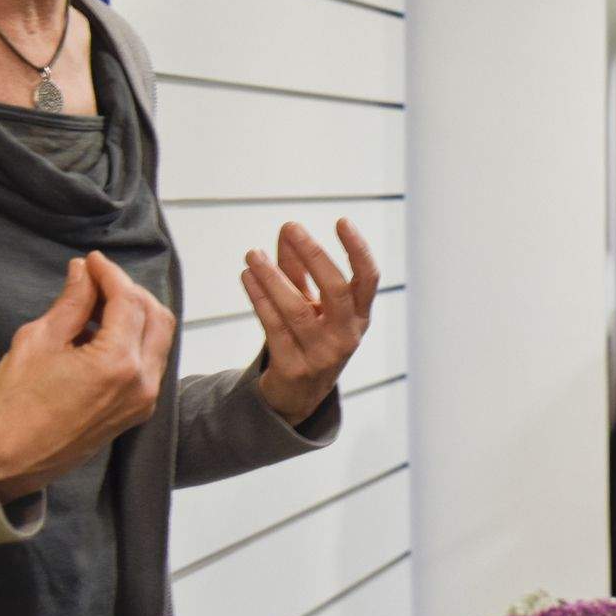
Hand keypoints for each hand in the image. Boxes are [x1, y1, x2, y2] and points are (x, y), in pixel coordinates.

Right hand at [0, 253, 173, 501]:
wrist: (8, 460)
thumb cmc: (14, 406)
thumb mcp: (38, 341)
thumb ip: (70, 303)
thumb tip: (83, 274)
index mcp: (118, 364)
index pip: (128, 301)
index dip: (110, 274)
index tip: (92, 261)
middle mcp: (141, 383)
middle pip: (156, 316)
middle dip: (129, 291)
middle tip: (96, 279)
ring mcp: (143, 400)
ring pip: (158, 339)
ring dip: (135, 314)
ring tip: (96, 303)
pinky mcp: (137, 411)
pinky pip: (149, 363)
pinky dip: (133, 340)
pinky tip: (101, 332)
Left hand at [247, 218, 379, 425]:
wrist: (298, 394)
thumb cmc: (309, 337)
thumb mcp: (312, 303)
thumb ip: (299, 268)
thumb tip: (287, 229)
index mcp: (359, 316)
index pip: (368, 278)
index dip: (358, 249)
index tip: (341, 221)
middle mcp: (347, 336)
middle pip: (336, 290)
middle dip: (313, 255)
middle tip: (292, 227)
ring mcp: (322, 355)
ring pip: (297, 310)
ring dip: (273, 277)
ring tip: (253, 254)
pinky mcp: (294, 368)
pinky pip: (274, 327)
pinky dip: (259, 299)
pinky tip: (247, 277)